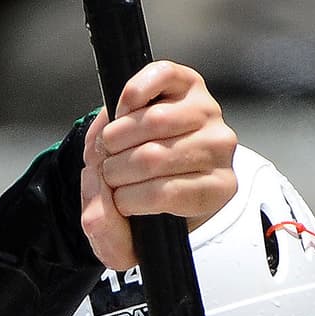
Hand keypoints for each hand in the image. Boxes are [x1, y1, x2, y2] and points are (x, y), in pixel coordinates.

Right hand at [81, 61, 237, 272]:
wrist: (158, 167)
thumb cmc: (150, 202)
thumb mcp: (132, 238)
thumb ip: (108, 236)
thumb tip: (94, 218)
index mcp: (216, 191)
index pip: (165, 194)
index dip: (128, 199)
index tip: (116, 202)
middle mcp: (220, 148)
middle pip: (153, 157)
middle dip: (114, 169)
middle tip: (105, 175)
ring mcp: (207, 111)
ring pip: (152, 121)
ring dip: (114, 138)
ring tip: (107, 150)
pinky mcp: (189, 81)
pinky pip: (159, 77)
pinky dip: (131, 96)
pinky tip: (121, 114)